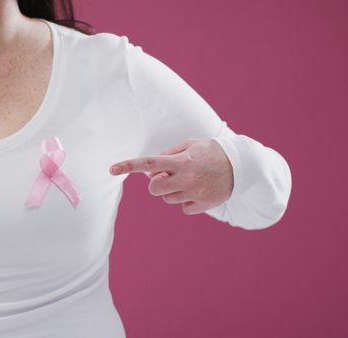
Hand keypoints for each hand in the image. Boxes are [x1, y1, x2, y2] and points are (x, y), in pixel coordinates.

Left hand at [109, 138, 233, 214]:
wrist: (243, 166)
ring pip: (168, 199)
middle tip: (169, 176)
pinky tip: (199, 191)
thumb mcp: (191, 145)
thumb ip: (169, 154)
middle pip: (154, 189)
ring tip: (190, 180)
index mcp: (182, 161)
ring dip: (173, 191)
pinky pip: (183, 208)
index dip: (129, 166)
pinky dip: (187, 201)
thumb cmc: (211, 152)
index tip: (111, 169)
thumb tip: (152, 170)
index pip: (149, 163)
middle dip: (156, 184)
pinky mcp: (204, 204)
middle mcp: (187, 178)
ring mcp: (196, 192)